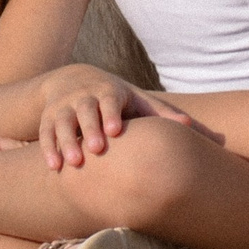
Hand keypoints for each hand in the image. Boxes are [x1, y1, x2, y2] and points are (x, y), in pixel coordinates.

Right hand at [33, 68, 196, 169]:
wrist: (74, 80)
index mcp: (109, 92)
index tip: (115, 130)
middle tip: (97, 149)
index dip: (111, 114)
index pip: (110, 101)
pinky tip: (54, 167)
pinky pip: (46, 132)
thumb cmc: (117, 98)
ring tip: (73, 163)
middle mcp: (84, 97)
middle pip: (85, 111)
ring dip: (65, 141)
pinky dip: (48, 148)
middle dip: (89, 128)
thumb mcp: (139, 100)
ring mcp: (64, 107)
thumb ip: (164, 115)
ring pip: (62, 122)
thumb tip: (203, 133)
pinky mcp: (48, 118)